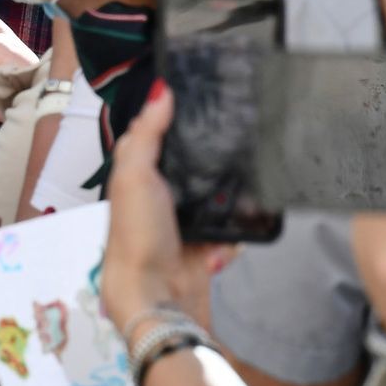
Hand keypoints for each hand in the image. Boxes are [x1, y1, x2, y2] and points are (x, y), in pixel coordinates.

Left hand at [101, 85, 233, 330]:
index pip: (158, 135)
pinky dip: (235, 234)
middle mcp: (160, 194)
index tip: (208, 91)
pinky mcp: (207, 244)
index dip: (176, 115)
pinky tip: (234, 234)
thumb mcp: (135, 175)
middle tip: (243, 135)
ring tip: (251, 181)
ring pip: (219, 195)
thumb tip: (162, 88)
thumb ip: (148, 133)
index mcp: (137, 174)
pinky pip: (232, 229)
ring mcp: (185, 220)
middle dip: (216, 157)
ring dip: (232, 198)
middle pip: (195, 163)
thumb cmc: (137, 231)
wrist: (156, 297)